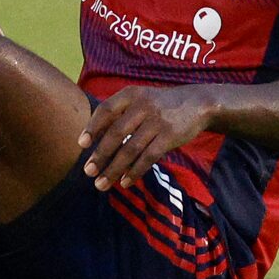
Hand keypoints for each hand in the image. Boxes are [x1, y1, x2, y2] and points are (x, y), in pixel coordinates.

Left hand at [79, 84, 218, 191]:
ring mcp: (157, 122)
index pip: (106, 110)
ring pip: (131, 149)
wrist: (197, 103)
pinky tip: (124, 182)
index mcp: (130, 94)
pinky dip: (135, 171)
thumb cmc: (160, 105)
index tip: (81, 144)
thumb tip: (94, 135)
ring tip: (101, 183)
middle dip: (100, 154)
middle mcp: (142, 106)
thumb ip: (120, 112)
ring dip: (114, 169)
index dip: (92, 127)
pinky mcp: (170, 137)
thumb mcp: (140, 99)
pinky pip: (148, 157)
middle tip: (87, 171)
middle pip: (116, 133)